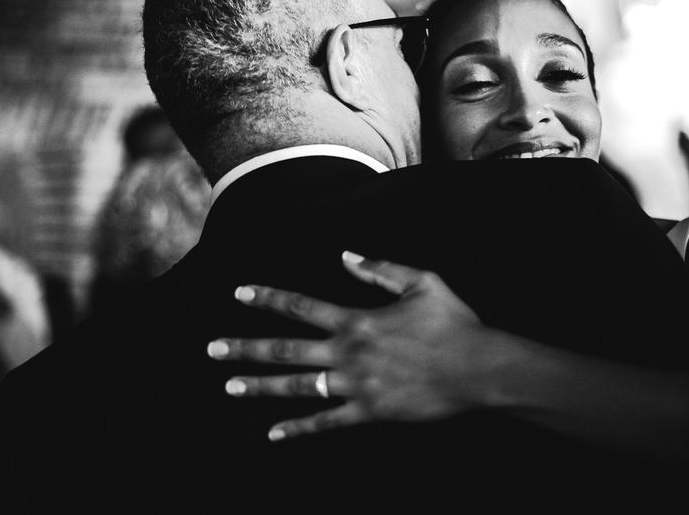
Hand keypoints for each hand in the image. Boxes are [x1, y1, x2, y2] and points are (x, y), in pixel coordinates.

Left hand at [207, 251, 484, 440]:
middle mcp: (348, 353)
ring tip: (228, 385)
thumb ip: (379, 268)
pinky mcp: (369, 412)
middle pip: (286, 350)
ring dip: (260, 386)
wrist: (477, 369)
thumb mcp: (420, 282)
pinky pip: (326, 422)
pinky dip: (298, 428)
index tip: (239, 294)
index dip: (267, 298)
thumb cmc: (452, 322)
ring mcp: (356, 385)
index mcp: (357, 320)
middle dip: (245, 347)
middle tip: (211, 349)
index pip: (301, 306)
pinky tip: (272, 433)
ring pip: (297, 387)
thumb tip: (344, 255)